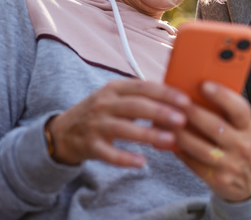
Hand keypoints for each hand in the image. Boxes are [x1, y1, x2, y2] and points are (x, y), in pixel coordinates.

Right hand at [46, 79, 190, 166]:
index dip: (164, 93)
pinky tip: (142, 162)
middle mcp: (104, 104)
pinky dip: (125, 158)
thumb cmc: (102, 112)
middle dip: (160, 112)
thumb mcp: (117, 97)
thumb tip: (179, 101)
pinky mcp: (91, 146)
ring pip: (124, 128)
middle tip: (182, 119)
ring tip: (170, 140)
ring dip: (148, 134)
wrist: (65, 131)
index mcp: (114, 89)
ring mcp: (96, 125)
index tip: (185, 100)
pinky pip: (109, 154)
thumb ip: (143, 97)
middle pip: (135, 106)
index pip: (142, 87)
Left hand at [173, 81, 250, 202]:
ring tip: (165, 120)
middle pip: (215, 127)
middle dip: (192, 112)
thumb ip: (225, 112)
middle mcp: (242, 145)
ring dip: (180, 133)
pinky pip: (193, 163)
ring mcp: (231, 164)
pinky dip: (178, 150)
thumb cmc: (238, 143)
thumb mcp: (241, 127)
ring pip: (200, 147)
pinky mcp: (218, 179)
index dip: (222, 96)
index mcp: (248, 127)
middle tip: (175, 100)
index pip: (239, 109)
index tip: (204, 84)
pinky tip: (167, 139)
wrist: (249, 181)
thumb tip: (194, 90)